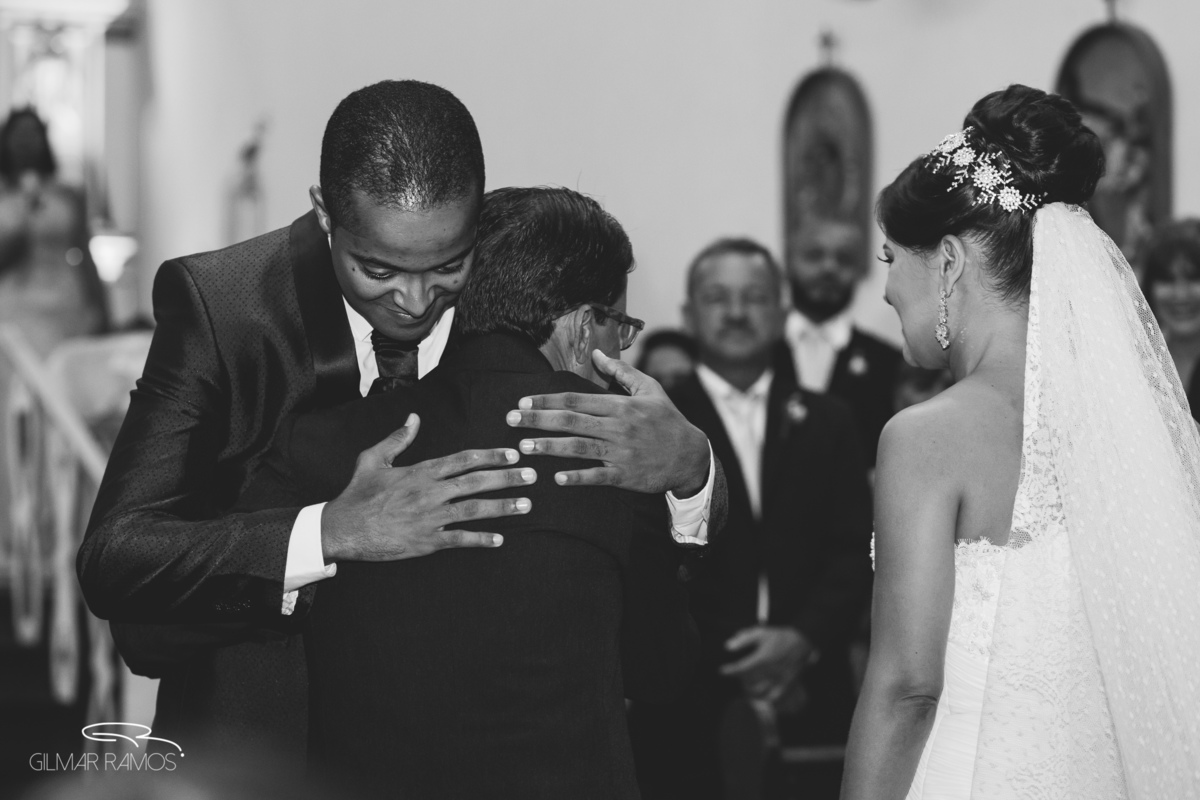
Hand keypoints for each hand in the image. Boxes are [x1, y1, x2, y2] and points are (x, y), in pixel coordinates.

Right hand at [321, 413, 536, 561]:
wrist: (342, 528)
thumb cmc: (357, 494)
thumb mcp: (373, 459)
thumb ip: (397, 439)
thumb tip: (414, 418)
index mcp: (421, 472)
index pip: (463, 460)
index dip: (490, 456)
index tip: (512, 454)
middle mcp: (430, 493)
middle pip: (476, 482)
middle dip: (506, 477)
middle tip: (531, 474)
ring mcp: (430, 518)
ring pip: (474, 510)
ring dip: (502, 506)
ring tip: (526, 503)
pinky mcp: (426, 541)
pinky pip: (459, 539)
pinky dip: (480, 539)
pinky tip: (499, 539)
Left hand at [506, 350, 709, 496]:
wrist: (691, 455)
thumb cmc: (667, 419)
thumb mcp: (650, 389)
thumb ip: (621, 372)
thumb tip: (597, 355)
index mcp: (620, 405)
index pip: (576, 399)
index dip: (547, 400)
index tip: (524, 402)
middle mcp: (618, 427)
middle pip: (571, 421)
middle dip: (538, 420)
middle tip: (511, 420)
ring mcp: (621, 452)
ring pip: (579, 447)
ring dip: (549, 447)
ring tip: (525, 447)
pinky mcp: (625, 475)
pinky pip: (597, 476)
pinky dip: (577, 477)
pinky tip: (556, 477)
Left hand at [719, 626, 813, 702]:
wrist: (803, 643)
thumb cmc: (779, 637)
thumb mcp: (761, 632)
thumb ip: (743, 639)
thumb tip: (727, 647)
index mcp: (764, 657)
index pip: (742, 667)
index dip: (730, 671)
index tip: (722, 671)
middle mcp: (771, 670)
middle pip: (749, 682)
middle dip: (741, 681)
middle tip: (739, 676)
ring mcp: (780, 679)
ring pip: (761, 692)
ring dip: (751, 691)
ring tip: (747, 686)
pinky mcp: (787, 685)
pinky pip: (774, 698)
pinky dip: (765, 699)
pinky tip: (761, 694)